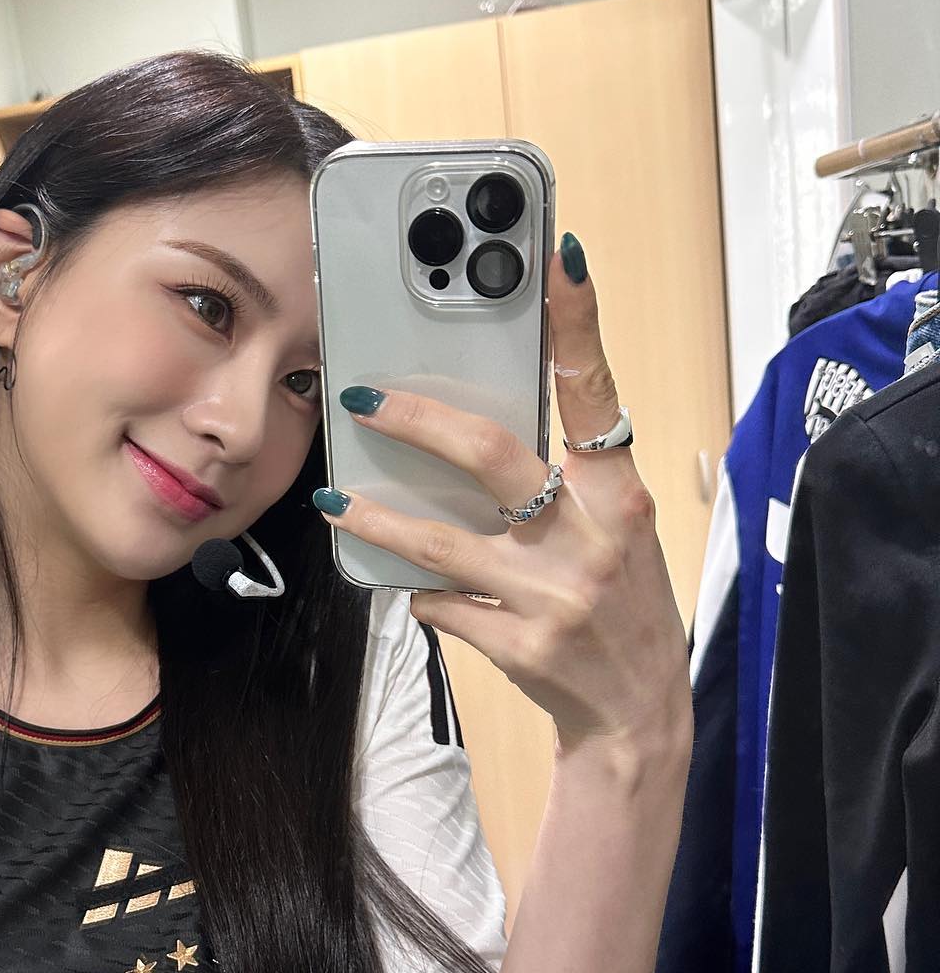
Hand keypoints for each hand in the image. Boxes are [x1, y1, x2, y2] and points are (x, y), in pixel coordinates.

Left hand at [314, 241, 691, 758]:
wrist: (637, 716)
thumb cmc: (622, 609)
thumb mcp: (616, 535)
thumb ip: (569, 484)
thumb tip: (477, 430)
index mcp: (622, 497)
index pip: (598, 394)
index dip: (579, 323)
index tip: (556, 256)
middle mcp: (592, 540)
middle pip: (493, 457)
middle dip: (418, 421)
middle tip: (361, 398)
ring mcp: (554, 596)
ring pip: (440, 542)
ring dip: (379, 518)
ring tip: (334, 501)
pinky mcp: (520, 645)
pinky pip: (442, 604)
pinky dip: (421, 593)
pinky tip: (414, 589)